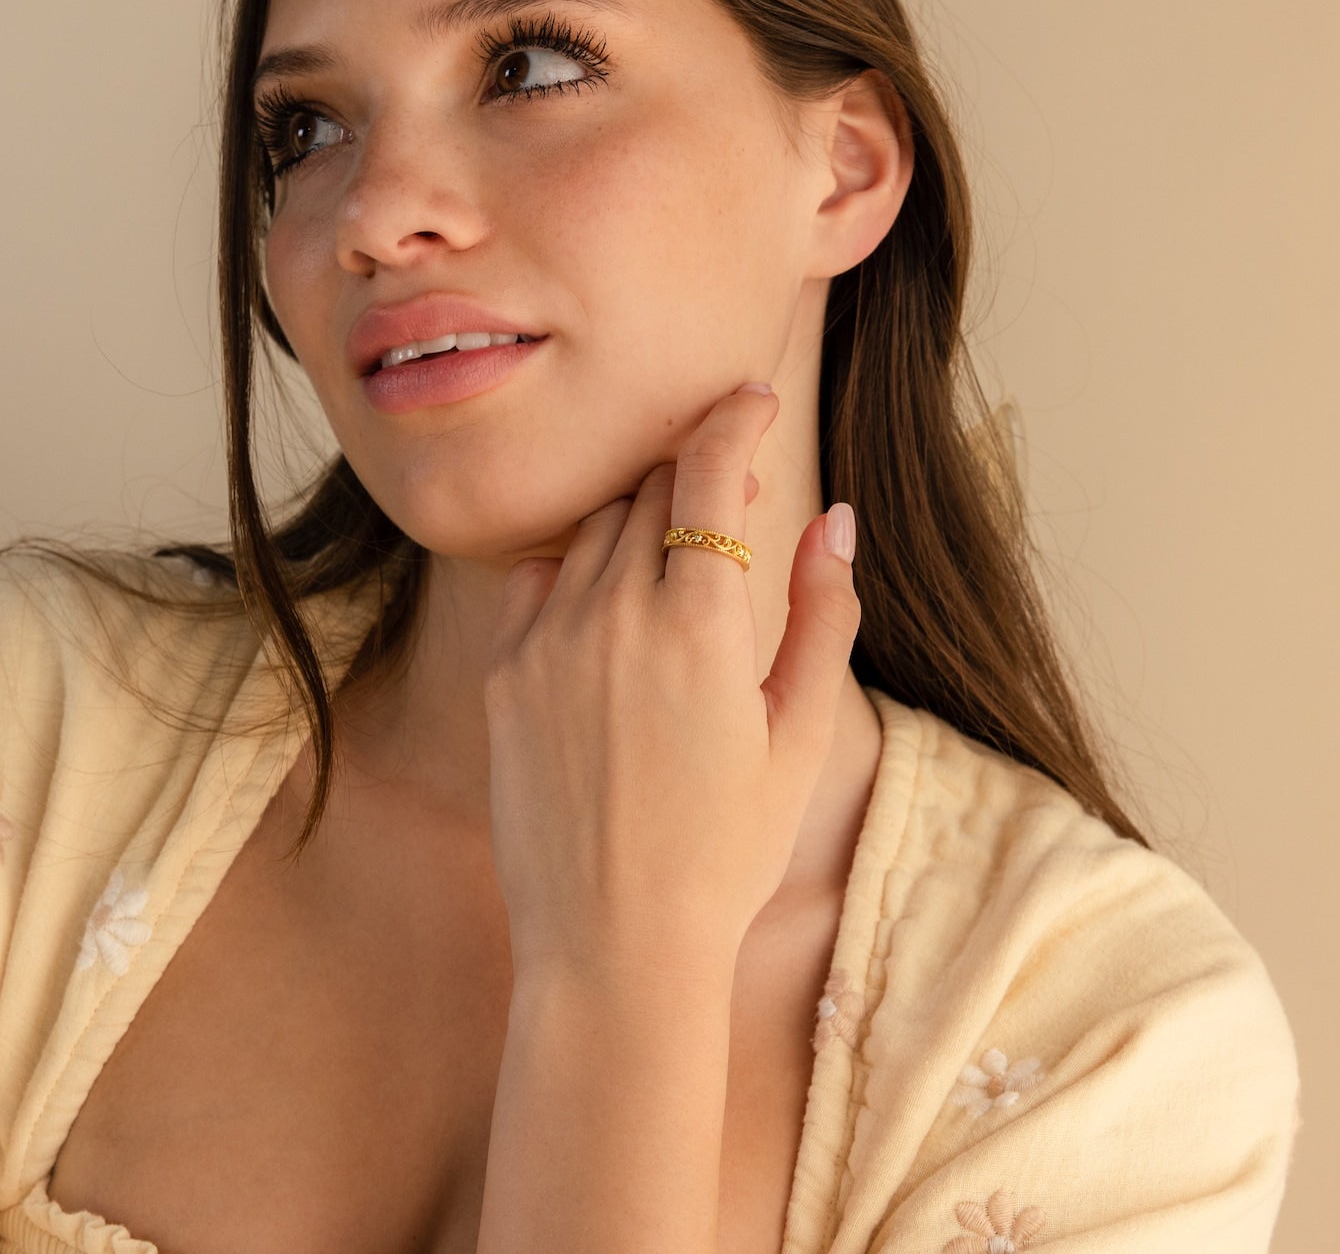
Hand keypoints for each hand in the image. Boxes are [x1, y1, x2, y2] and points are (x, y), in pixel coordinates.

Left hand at [482, 382, 861, 983]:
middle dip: (696, 473)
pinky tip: (608, 608)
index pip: (709, 470)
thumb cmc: (725, 850)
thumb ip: (823, 614)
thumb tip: (836, 519)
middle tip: (729, 498)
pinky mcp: (504, 671)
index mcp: (701, 623)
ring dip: (640, 520)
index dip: (734, 418)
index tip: (751, 397)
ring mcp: (547, 638)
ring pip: (594, 526)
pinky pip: (539, 575)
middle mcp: (614, 612)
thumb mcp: (799, 736)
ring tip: (675, 565)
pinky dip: (578, 567)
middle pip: (651, 487)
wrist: (612, 943)